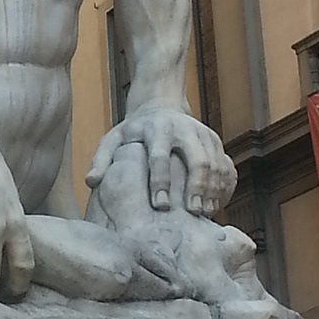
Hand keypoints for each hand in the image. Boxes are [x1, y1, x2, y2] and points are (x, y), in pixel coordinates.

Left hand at [88, 105, 235, 217]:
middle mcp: (183, 128)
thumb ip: (102, 159)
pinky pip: (226, 165)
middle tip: (194, 213)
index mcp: (156, 129)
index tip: (161, 206)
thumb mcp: (114, 139)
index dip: (161, 182)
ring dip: (214, 190)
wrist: (160, 105)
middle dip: (197, 187)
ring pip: (216, 163)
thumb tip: (91, 181)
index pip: (160, 157)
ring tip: (207, 213)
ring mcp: (202, 133)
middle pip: (198, 159)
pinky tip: (218, 204)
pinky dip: (225, 186)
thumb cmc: (134, 131)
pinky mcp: (215, 139)